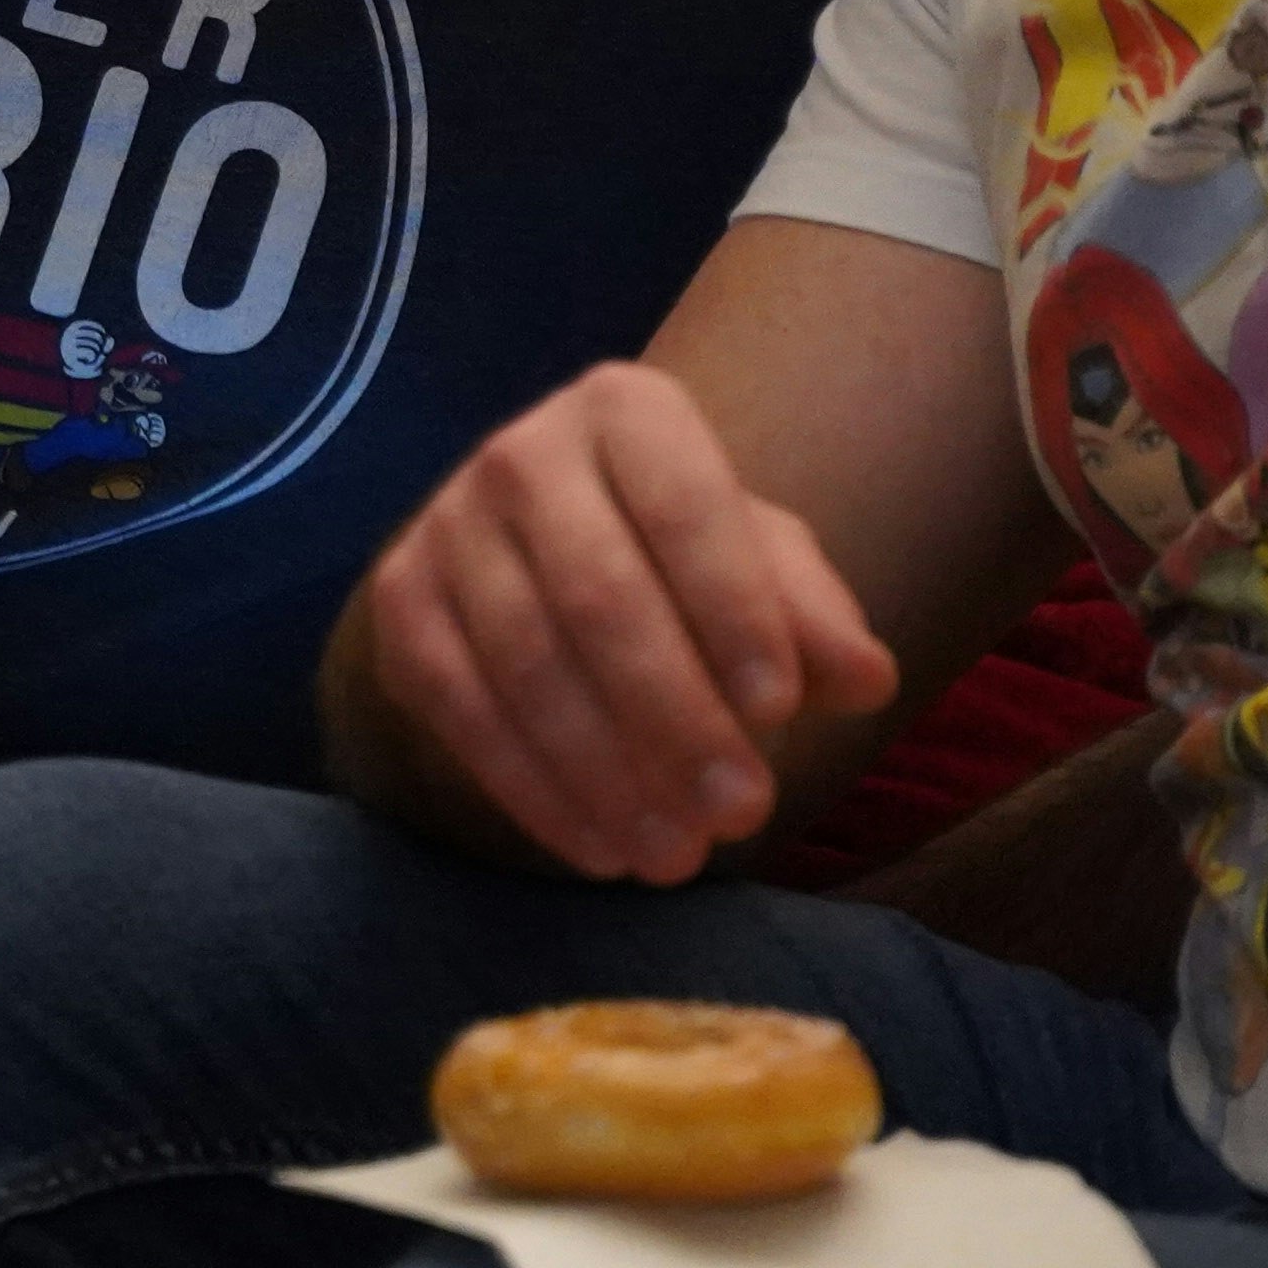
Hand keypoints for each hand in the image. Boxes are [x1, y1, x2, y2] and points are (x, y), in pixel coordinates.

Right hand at [357, 360, 898, 882]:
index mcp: (626, 410)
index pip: (684, 508)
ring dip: (609, 775)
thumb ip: (814, 614)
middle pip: (600, 596)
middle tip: (742, 813)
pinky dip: (537, 793)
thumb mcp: (760, 563)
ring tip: (680, 858)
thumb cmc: (681, 553)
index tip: (782, 712)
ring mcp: (446, 526)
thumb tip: (867, 680)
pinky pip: (464, 711)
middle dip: (677, 716)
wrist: (542, 549)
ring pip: (529, 665)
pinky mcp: (400, 605)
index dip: (732, 609)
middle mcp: (521, 452)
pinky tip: (603, 850)